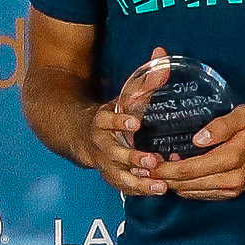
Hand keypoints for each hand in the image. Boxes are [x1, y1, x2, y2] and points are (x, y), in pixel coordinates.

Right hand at [88, 48, 204, 196]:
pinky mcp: (110, 176)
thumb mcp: (126, 95)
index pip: (107, 119)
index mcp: (102, 120)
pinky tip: (158, 191)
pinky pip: (123, 186)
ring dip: (138, 181)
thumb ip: (146, 79)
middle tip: (152, 161)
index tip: (135, 123)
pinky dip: (139, 190)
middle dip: (132, 157)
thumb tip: (162, 53)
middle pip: (114, 152)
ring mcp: (105, 162)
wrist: (82, 135)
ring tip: (160, 185)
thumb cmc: (114, 113)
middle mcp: (101, 143)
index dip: (120, 122)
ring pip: (118, 175)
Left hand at [140, 104, 244, 202]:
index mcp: (230, 159)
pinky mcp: (233, 191)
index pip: (188, 170)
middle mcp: (230, 179)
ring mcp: (232, 188)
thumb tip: (197, 139)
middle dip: (161, 178)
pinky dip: (186, 188)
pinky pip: (203, 194)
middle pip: (186, 184)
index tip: (145, 164)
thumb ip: (221, 126)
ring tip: (151, 173)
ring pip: (193, 192)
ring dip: (171, 185)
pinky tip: (174, 177)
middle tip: (139, 170)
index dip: (164, 169)